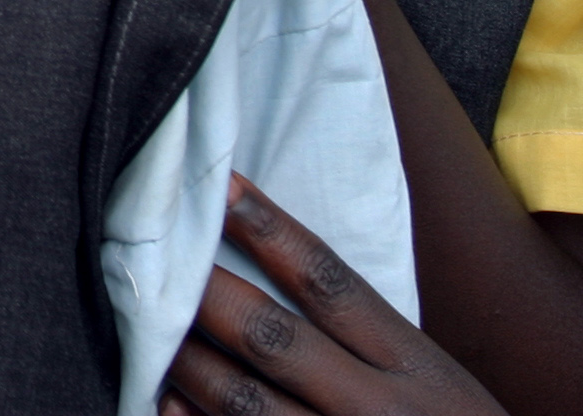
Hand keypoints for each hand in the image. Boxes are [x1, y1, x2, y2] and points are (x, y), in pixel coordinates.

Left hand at [163, 175, 503, 415]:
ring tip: (147, 329)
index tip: (224, 188)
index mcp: (413, 365)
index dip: (272, 231)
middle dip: (208, 296)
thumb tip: (280, 273)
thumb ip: (369, 338)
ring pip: (248, 402)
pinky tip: (166, 403)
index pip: (332, 284)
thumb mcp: (435, 380)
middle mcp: (380, 408)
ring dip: (189, 364)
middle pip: (276, 339)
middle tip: (154, 258)